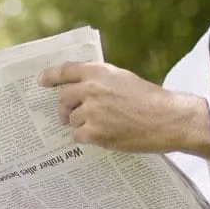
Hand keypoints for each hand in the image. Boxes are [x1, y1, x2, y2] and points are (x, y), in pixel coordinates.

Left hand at [40, 61, 209, 158]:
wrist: (168, 119)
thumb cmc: (150, 99)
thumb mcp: (123, 79)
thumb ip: (100, 80)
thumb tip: (79, 88)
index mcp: (99, 72)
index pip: (66, 70)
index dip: (51, 75)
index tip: (42, 81)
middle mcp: (91, 89)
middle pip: (63, 98)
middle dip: (66, 107)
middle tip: (69, 115)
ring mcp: (91, 111)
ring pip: (72, 119)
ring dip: (81, 124)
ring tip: (104, 125)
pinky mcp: (95, 132)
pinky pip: (78, 136)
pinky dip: (87, 138)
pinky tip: (104, 136)